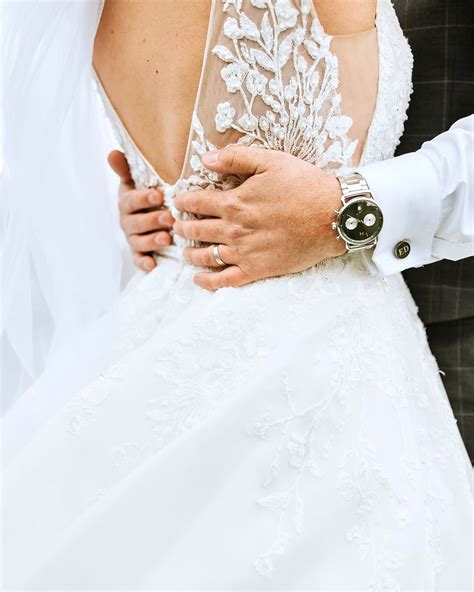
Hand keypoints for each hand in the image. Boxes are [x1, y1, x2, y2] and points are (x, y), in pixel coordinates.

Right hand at [108, 151, 174, 271]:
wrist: (149, 214)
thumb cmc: (146, 194)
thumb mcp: (136, 180)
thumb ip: (126, 169)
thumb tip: (112, 153)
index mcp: (127, 202)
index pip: (131, 200)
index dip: (143, 198)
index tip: (159, 195)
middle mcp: (127, 222)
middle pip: (136, 223)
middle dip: (152, 220)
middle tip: (169, 217)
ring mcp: (133, 239)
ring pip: (138, 242)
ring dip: (151, 241)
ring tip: (166, 238)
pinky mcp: (139, 254)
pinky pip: (138, 260)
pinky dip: (144, 263)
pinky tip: (152, 265)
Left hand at [173, 146, 344, 289]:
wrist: (333, 217)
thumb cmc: (305, 186)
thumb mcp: (272, 161)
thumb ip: (237, 158)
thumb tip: (206, 159)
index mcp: (235, 202)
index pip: (197, 202)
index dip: (184, 202)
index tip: (178, 203)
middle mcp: (234, 229)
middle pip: (197, 230)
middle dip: (183, 227)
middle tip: (177, 226)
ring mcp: (244, 252)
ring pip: (206, 256)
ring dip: (191, 254)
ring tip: (186, 251)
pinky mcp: (257, 270)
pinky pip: (225, 281)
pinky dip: (208, 281)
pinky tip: (199, 279)